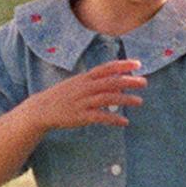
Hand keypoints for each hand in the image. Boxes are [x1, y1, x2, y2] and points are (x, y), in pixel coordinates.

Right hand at [25, 58, 146, 128]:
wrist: (42, 109)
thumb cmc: (63, 95)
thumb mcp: (79, 84)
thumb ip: (97, 82)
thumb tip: (118, 82)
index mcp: (85, 78)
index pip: (106, 68)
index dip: (122, 65)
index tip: (138, 64)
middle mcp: (85, 87)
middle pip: (110, 82)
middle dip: (128, 81)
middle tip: (144, 82)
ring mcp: (83, 101)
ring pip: (107, 98)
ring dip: (125, 99)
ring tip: (139, 101)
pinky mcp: (80, 116)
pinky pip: (100, 117)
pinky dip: (113, 119)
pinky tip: (124, 122)